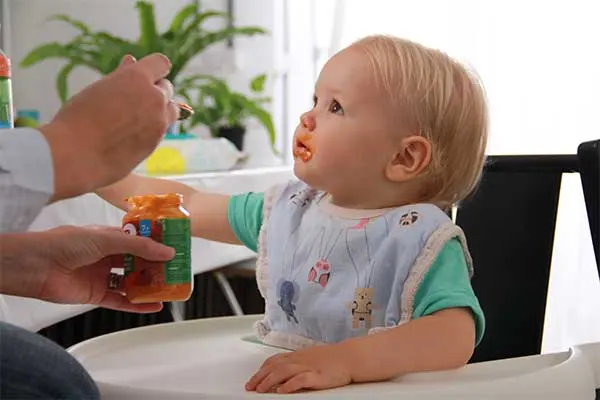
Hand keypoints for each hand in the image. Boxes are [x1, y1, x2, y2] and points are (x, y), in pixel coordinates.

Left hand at [0, 225, 174, 312]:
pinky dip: (138, 304)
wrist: (37, 265)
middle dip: (155, 267)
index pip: (138, 241)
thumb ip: (139, 247)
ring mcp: (101, 275)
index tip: (174, 249)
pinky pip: (121, 301)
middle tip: (174, 271)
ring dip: (148, 286)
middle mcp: (105, 256)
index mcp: (108, 237)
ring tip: (168, 289)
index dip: (155, 245)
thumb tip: (166, 252)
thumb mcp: (109, 238)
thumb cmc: (65, 243)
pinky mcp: (96, 294)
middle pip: (136, 262)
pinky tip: (153, 305)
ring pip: (131, 282)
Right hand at [40, 53, 178, 201]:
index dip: (154, 69)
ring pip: (171, 109)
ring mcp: (159, 121)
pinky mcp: (157, 142)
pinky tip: (133, 133)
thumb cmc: (78, 118)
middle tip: (134, 100)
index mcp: (137, 77)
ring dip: (160, 109)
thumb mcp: (99, 89)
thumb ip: (122, 76)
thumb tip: (131, 62)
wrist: (76, 155)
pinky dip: (154, 128)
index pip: (161, 63)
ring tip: (137, 116)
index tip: (145, 75)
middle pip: (167, 88)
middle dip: (155, 91)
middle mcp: (154, 97)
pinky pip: (162, 129)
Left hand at [245, 343, 352, 393]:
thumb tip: (282, 372)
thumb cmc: (332, 358)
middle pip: (274, 367)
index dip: (261, 370)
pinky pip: (301, 379)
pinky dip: (290, 385)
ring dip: (269, 381)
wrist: (349, 357)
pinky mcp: (317, 376)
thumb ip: (296, 363)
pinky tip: (282, 391)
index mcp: (297, 356)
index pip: (274, 360)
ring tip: (261, 390)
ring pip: (283, 372)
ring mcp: (308, 367)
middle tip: (250, 387)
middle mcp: (300, 360)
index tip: (253, 378)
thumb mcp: (310, 357)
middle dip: (260, 377)